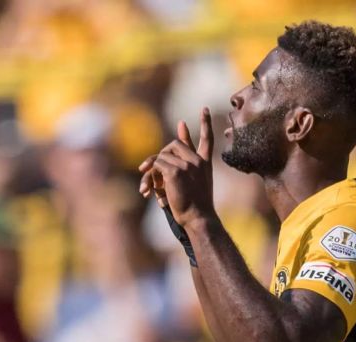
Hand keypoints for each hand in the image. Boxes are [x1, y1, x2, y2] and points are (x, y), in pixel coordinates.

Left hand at [139, 107, 214, 227]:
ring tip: (148, 189)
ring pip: (161, 155)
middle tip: (149, 172)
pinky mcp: (175, 172)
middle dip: (161, 156)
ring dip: (151, 171)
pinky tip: (149, 192)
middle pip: (174, 144)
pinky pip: (156, 165)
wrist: (198, 218)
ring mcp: (188, 165)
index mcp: (205, 164)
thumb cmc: (194, 205)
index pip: (207, 139)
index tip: (204, 109)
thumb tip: (176, 151)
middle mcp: (198, 161)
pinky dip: (149, 178)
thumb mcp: (192, 181)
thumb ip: (184, 163)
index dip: (205, 123)